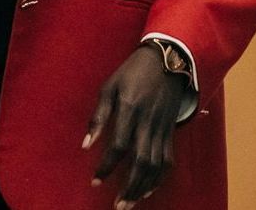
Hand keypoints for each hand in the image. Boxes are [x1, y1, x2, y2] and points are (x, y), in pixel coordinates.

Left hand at [84, 44, 187, 208]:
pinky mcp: (170, 131)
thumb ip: (98, 116)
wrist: (166, 60)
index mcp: (131, 109)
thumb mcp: (110, 86)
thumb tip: (85, 145)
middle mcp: (148, 122)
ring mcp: (162, 128)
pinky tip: (148, 189)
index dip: (107, 166)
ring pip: (156, 165)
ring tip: (130, 203)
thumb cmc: (132, 72)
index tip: (95, 181)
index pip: (119, 146)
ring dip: (144, 187)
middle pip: (141, 162)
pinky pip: (168, 160)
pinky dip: (160, 178)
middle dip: (129, 187)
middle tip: (118, 205)